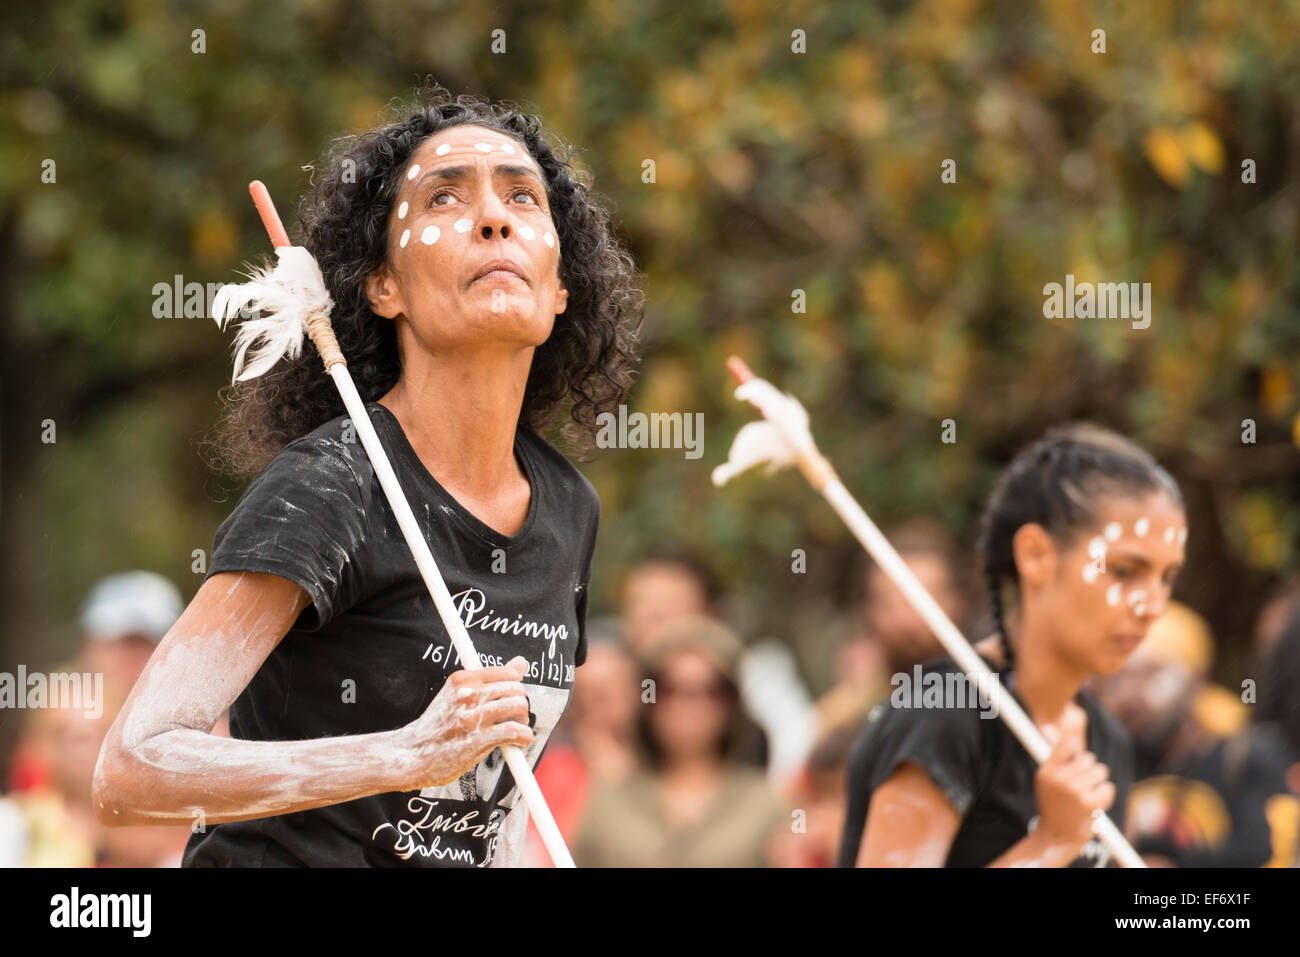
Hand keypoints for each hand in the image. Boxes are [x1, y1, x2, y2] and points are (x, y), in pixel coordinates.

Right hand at [396, 655, 533, 789]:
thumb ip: (489, 680)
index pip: (507, 672)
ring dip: (523, 722)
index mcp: (463, 679)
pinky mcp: (479, 738)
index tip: (510, 701)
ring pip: (519, 706)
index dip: (515, 688)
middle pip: (516, 689)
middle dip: (520, 705)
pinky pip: (515, 731)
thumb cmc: (435, 727)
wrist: (410, 755)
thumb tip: (520, 663)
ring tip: (513, 732)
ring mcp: (473, 715)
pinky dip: (524, 738)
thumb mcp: (457, 695)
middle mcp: (468, 694)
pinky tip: (517, 744)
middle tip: (512, 720)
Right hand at [1033, 706, 1114, 852]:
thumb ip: (1053, 756)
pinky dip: (1105, 796)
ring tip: (1089, 795)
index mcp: (1046, 771)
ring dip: (1098, 782)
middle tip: (1084, 784)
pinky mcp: (1090, 803)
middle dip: (1090, 770)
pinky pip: (1108, 787)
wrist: (1056, 838)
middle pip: (1088, 758)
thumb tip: (1049, 728)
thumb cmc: (1053, 807)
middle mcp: (1059, 778)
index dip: (1075, 749)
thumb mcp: (1047, 781)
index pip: (1066, 744)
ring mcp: (1075, 790)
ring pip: (1100, 771)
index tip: (1076, 759)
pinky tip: (1095, 804)